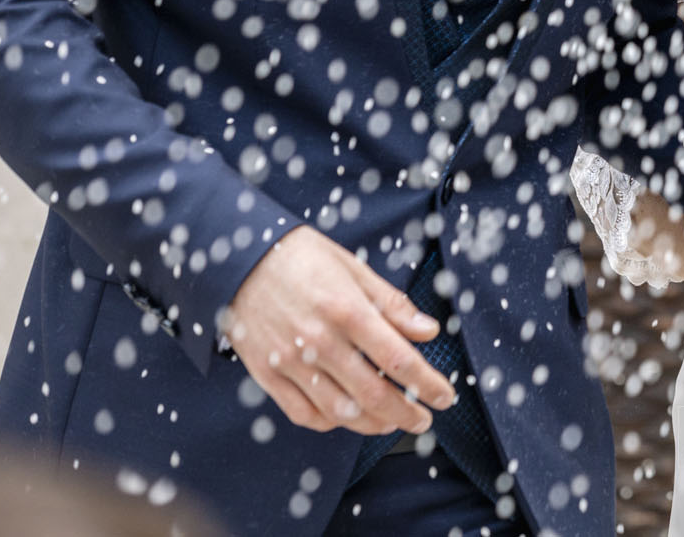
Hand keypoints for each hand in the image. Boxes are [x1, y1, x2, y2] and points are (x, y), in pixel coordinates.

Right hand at [224, 226, 457, 435]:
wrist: (239, 259)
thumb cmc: (301, 258)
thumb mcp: (354, 269)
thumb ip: (392, 304)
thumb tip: (428, 331)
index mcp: (348, 311)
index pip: (398, 359)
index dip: (426, 384)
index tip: (444, 396)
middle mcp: (320, 341)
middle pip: (374, 394)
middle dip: (406, 413)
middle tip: (423, 419)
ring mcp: (291, 361)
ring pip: (340, 412)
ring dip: (372, 424)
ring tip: (390, 422)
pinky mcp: (267, 374)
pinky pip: (302, 413)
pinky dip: (330, 422)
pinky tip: (347, 417)